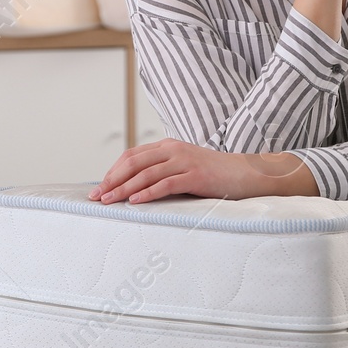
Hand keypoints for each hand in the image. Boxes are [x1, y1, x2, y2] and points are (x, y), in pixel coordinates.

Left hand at [87, 139, 318, 203]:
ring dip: (124, 188)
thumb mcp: (185, 169)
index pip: (132, 155)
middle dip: (112, 179)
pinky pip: (166, 183)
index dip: (113, 171)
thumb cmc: (216, 176)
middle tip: (96, 196)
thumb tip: (135, 190)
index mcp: (168, 146)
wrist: (250, 174)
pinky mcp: (196, 176)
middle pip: (133, 162)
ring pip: (146, 173)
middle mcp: (173, 149)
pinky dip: (147, 192)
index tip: (99, 188)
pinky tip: (135, 202)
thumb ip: (164, 174)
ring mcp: (185, 161)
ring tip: (109, 200)